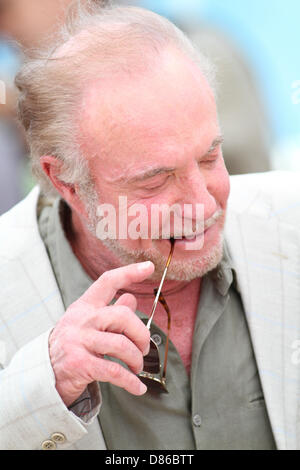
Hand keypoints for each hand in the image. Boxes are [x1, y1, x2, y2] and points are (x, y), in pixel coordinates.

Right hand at [49, 261, 153, 406]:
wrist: (43, 374)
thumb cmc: (72, 345)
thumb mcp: (88, 323)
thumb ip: (111, 312)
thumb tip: (132, 297)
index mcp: (84, 306)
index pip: (108, 282)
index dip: (129, 273)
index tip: (149, 267)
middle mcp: (81, 320)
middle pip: (123, 317)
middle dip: (141, 334)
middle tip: (144, 347)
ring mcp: (79, 342)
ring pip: (122, 345)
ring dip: (137, 359)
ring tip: (137, 366)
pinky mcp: (80, 365)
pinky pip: (115, 371)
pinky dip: (131, 381)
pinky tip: (138, 387)